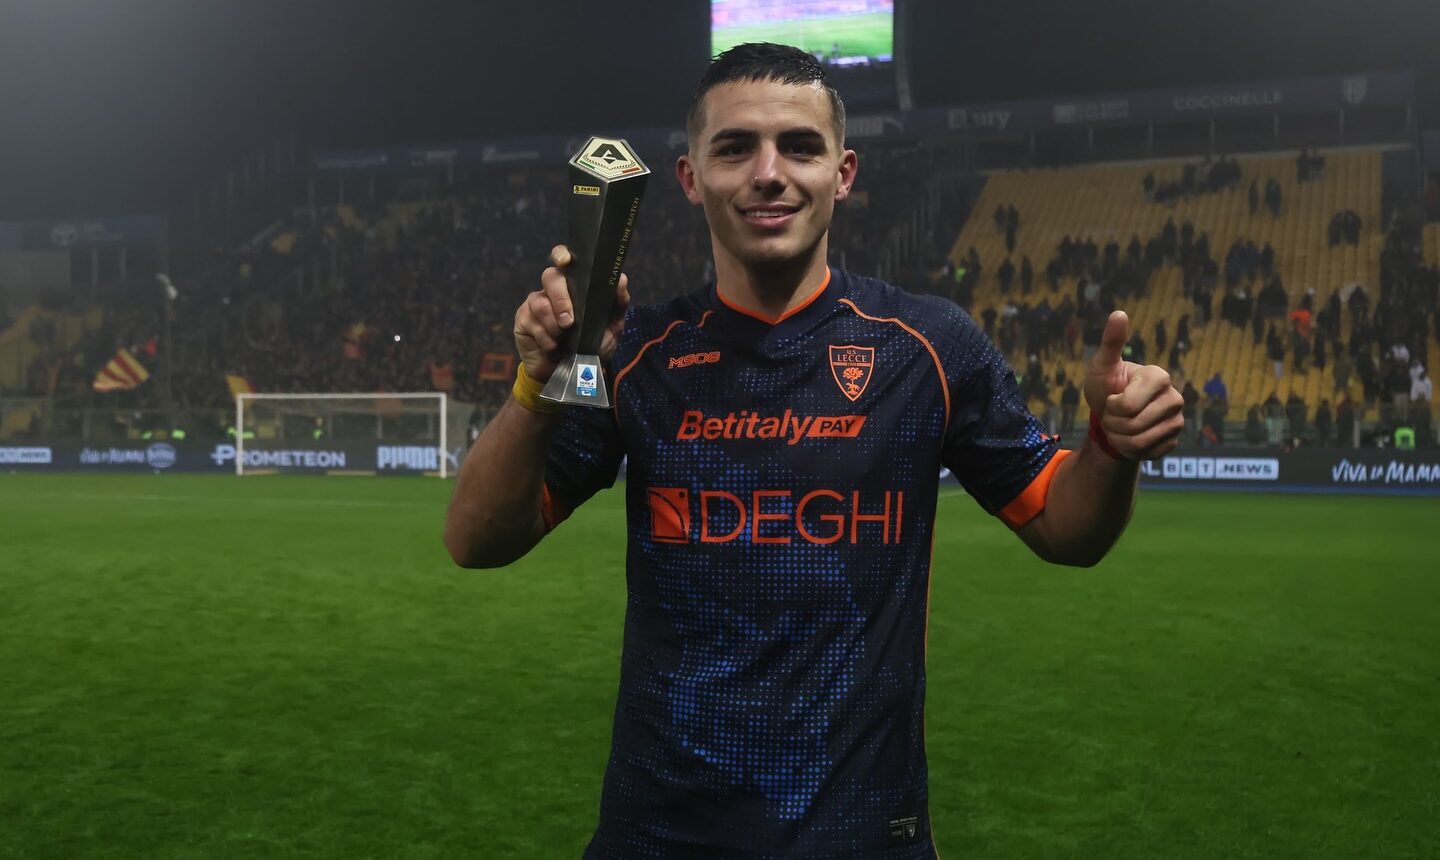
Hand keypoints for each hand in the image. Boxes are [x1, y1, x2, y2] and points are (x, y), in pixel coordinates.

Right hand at [513, 244, 629, 382]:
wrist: (572, 375)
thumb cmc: (592, 345)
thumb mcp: (611, 327)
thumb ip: (617, 304)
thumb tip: (621, 279)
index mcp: (573, 286)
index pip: (563, 259)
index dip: (561, 255)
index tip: (565, 262)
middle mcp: (552, 290)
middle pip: (550, 277)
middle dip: (561, 299)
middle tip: (569, 322)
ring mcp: (535, 304)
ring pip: (540, 303)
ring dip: (553, 325)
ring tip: (563, 340)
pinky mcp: (523, 320)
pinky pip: (532, 323)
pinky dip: (545, 338)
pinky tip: (553, 348)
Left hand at [1084, 310, 1183, 460]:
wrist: (1109, 417)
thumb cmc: (1105, 387)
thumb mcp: (1102, 365)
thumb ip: (1111, 342)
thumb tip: (1119, 313)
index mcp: (1159, 376)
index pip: (1129, 405)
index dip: (1112, 407)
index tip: (1112, 397)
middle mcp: (1175, 398)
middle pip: (1134, 425)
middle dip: (1113, 424)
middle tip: (1113, 414)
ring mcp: (1177, 421)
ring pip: (1139, 442)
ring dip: (1119, 438)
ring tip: (1120, 426)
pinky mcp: (1174, 441)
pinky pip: (1148, 454)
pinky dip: (1130, 451)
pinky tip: (1130, 438)